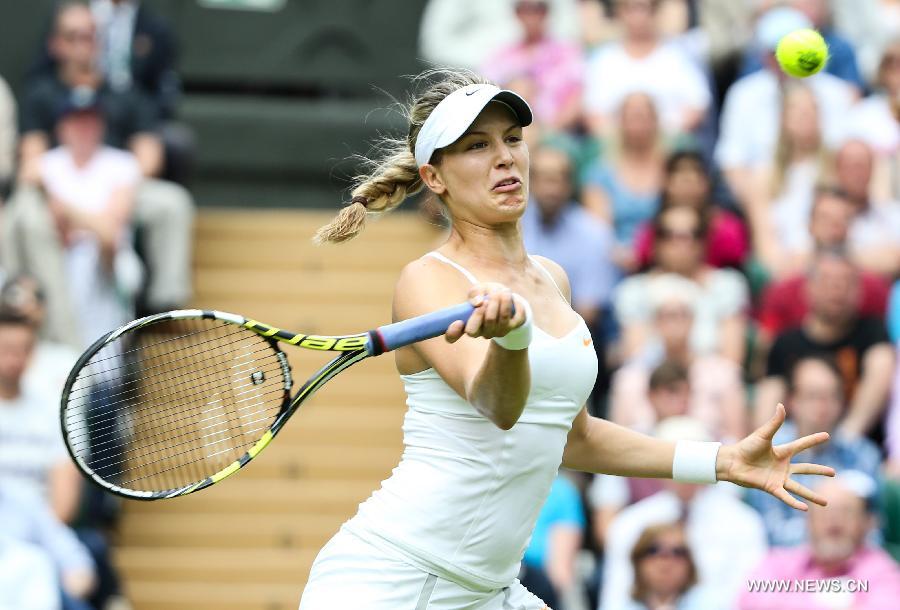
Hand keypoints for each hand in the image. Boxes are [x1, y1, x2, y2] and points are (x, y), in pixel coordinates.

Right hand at [445, 283, 526, 343]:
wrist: (505, 298)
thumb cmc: (487, 294)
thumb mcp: (479, 289)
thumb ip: (476, 293)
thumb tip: (478, 302)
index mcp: (467, 324)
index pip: (452, 336)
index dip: (452, 332)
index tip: (458, 321)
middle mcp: (481, 332)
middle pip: (482, 326)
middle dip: (487, 307)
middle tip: (491, 295)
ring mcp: (497, 332)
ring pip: (501, 319)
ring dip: (503, 301)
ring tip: (503, 291)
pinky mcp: (512, 327)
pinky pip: (516, 317)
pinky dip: (515, 304)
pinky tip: (512, 298)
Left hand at [716, 404, 834, 510]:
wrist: (732, 461)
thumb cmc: (746, 446)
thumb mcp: (763, 434)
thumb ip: (774, 422)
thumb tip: (781, 405)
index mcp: (782, 452)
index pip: (802, 445)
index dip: (813, 440)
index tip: (827, 435)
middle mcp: (783, 466)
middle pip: (805, 468)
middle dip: (819, 470)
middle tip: (834, 472)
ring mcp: (778, 478)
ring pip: (799, 488)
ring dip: (812, 496)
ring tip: (826, 503)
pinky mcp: (771, 487)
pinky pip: (786, 496)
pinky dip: (794, 503)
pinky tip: (805, 508)